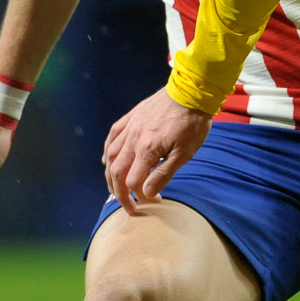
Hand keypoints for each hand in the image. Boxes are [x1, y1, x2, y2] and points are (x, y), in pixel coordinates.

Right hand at [102, 86, 212, 214]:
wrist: (190, 92)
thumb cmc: (192, 124)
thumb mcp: (185, 153)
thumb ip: (164, 174)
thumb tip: (147, 193)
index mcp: (147, 149)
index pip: (134, 182)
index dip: (140, 197)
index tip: (153, 202)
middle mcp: (132, 139)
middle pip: (117, 172)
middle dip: (120, 194)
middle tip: (129, 208)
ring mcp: (129, 127)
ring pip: (110, 156)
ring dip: (110, 176)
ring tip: (114, 190)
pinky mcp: (130, 118)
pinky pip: (112, 137)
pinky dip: (107, 152)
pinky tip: (107, 161)